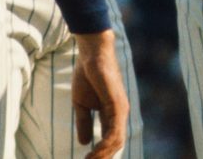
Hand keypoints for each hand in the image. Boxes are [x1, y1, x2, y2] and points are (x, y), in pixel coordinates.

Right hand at [72, 30, 128, 157]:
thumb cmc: (87, 74)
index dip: (100, 154)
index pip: (110, 140)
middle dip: (102, 158)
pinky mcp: (117, 105)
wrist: (91, 54)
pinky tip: (94, 152)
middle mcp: (120, 113)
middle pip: (115, 144)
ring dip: (102, 155)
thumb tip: (84, 143)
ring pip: (116, 141)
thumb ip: (84, 123)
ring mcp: (120, 109)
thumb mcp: (82, 104)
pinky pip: (114, 131)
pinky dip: (105, 144)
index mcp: (112, 114)